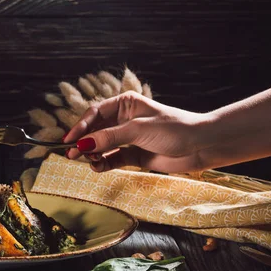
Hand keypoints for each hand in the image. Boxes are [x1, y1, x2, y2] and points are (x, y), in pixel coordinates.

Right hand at [63, 91, 210, 172]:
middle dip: (83, 142)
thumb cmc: (174, 129)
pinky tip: (97, 167)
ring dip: (92, 153)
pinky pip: (111, 159)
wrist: (201, 146)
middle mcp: (124, 120)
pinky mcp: (133, 155)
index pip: (95, 113)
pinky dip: (103, 163)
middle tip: (71, 154)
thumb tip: (83, 144)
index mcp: (125, 104)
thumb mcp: (138, 130)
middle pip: (95, 130)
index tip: (69, 139)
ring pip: (101, 146)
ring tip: (88, 160)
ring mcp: (128, 138)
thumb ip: (109, 138)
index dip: (80, 126)